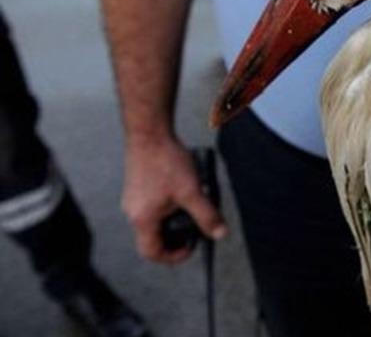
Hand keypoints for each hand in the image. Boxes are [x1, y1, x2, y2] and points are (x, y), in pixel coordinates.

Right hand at [122, 136, 226, 263]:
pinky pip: (153, 206)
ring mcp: (133, 199)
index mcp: (142, 219)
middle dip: (176, 237)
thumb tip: (220, 234)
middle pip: (153, 238)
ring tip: (192, 206)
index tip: (191, 247)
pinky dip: (170, 205)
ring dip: (174, 219)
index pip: (152, 252)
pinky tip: (184, 191)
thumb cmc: (166, 161)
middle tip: (195, 229)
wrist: (149, 132)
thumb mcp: (192, 192)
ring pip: (154, 221)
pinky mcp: (137, 187)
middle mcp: (133, 212)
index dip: (173, 256)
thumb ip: (207, 216)